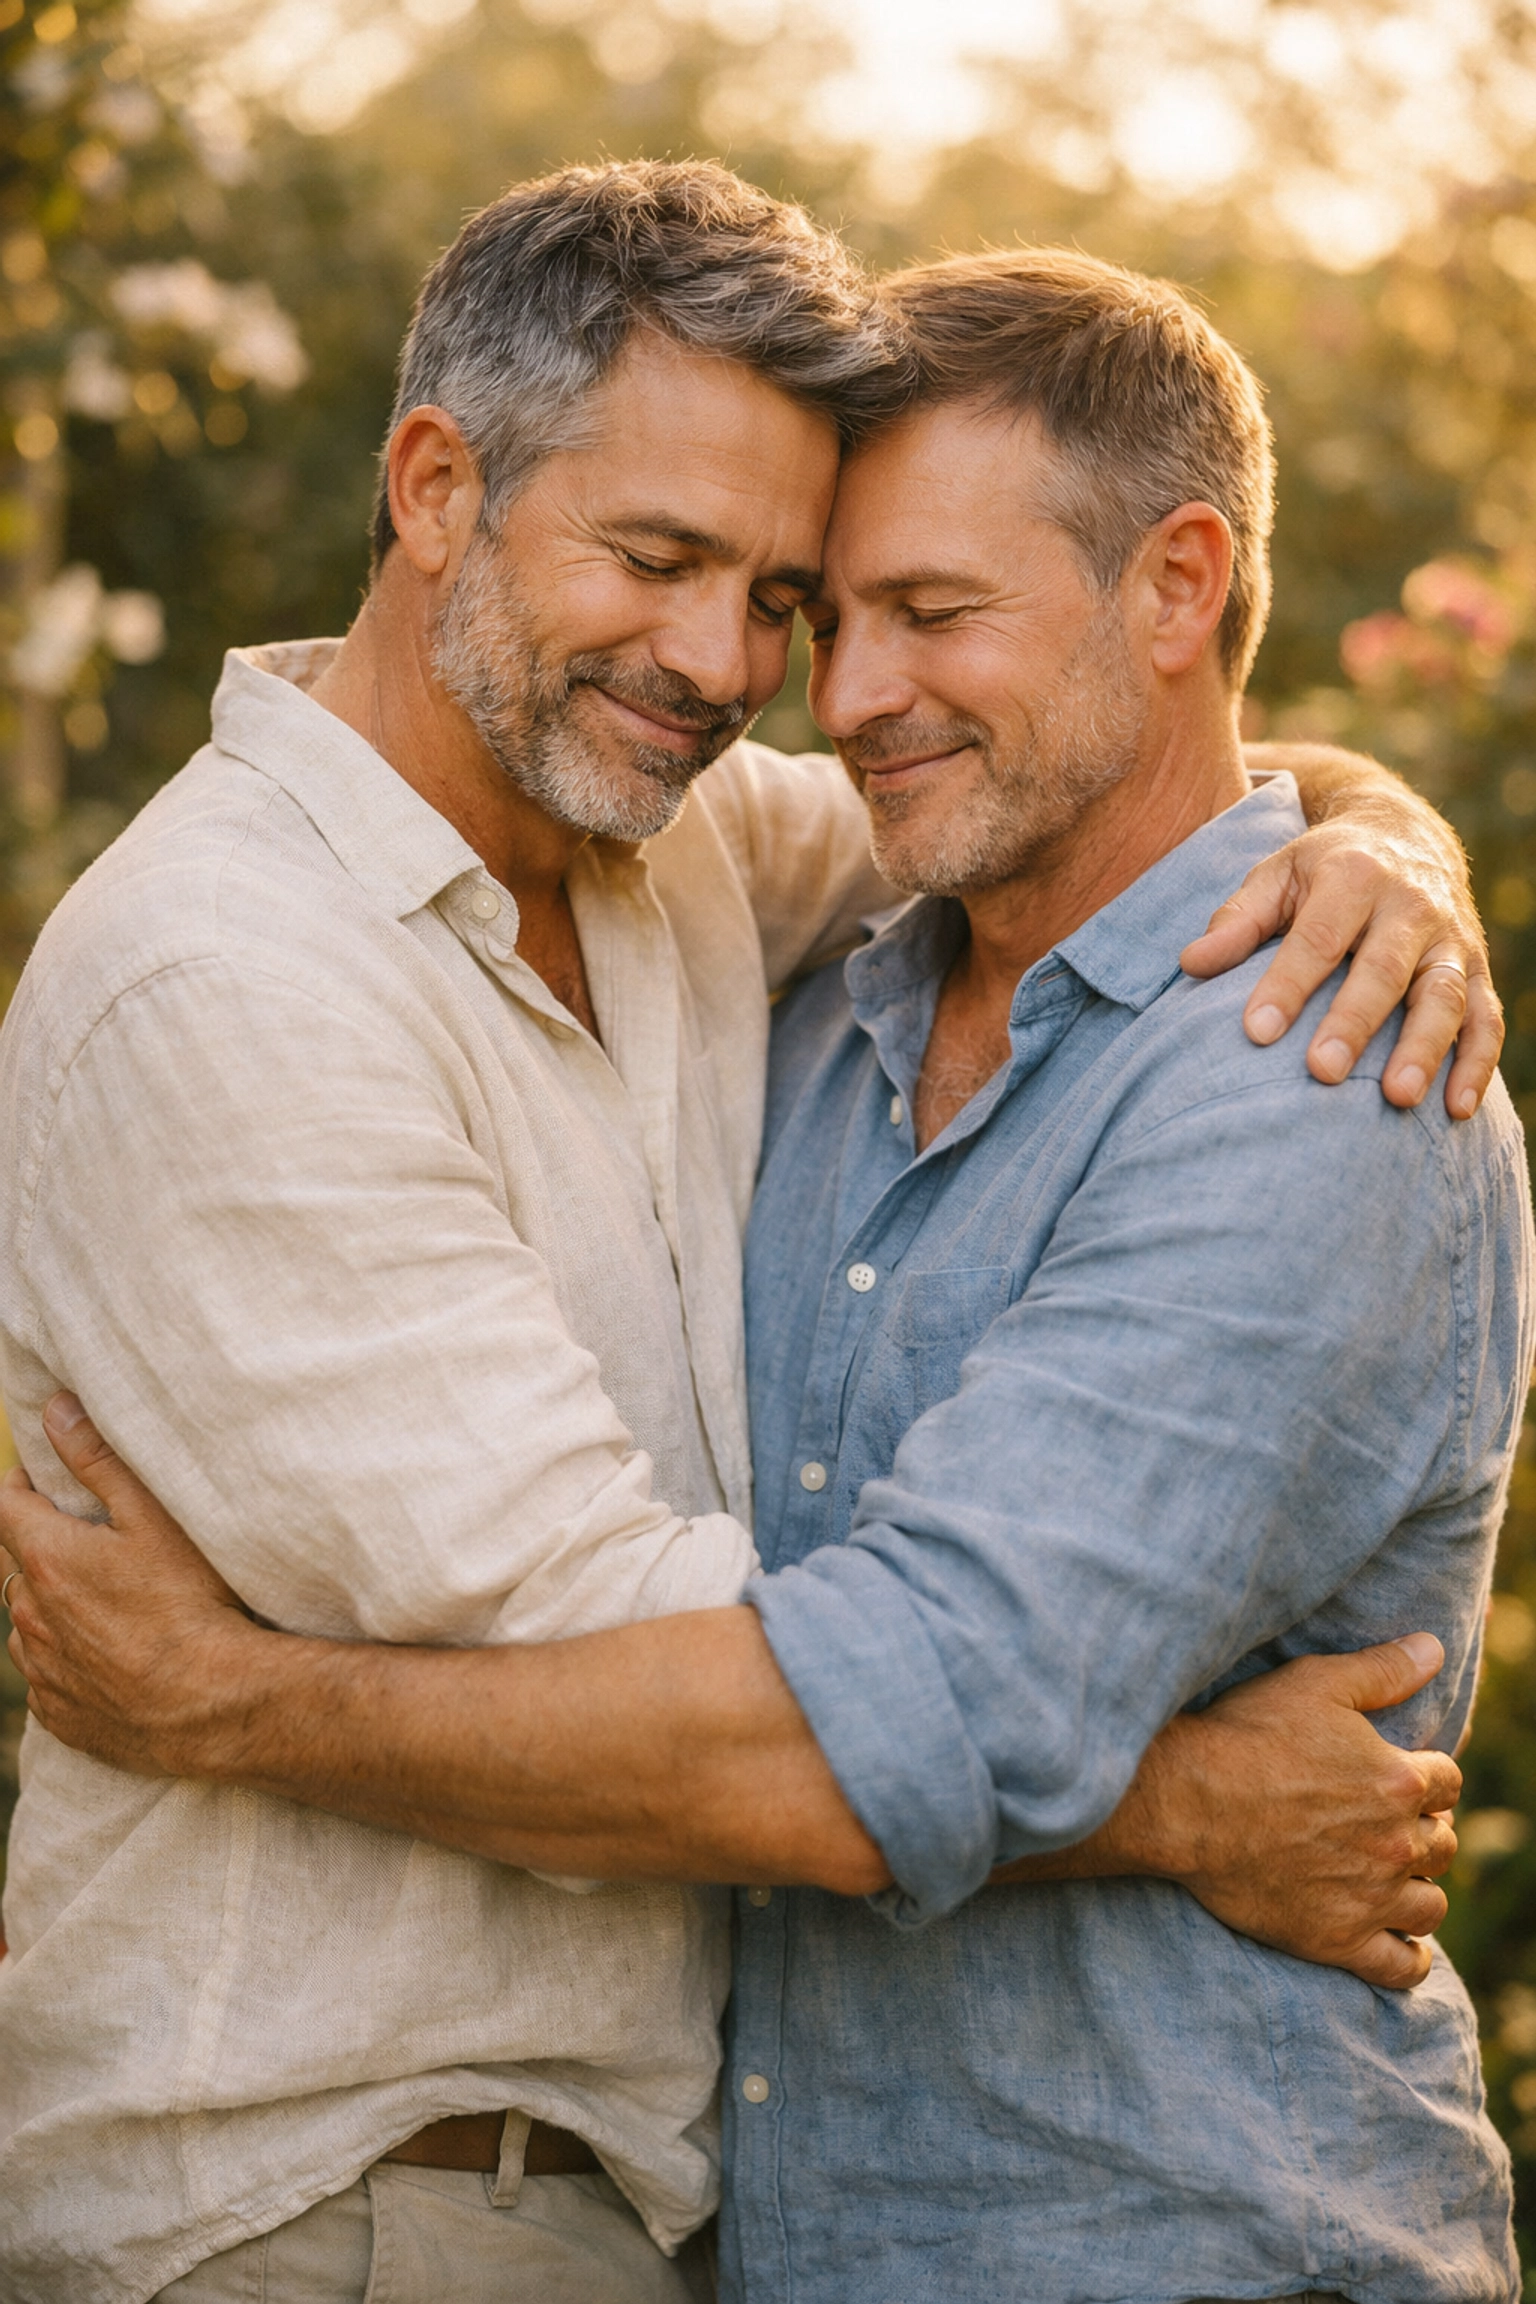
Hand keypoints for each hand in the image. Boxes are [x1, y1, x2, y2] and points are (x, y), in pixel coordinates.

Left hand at [1, 1393, 257, 1775]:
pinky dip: (63, 1657)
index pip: (3, 1508)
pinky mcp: (60, 1715)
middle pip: (12, 1565)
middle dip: (35, 1544)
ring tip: (98, 1599)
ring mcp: (42, 1669)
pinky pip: (45, 1676)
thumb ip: (97, 1461)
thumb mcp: (152, 1517)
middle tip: (81, 1535)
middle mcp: (30, 1614)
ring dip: (47, 1604)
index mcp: (46, 1558)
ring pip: (26, 1623)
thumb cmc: (190, 1603)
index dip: (17, 1486)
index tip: (37, 1478)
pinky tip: (104, 1654)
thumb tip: (54, 1410)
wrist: (213, 1704)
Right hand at [1143, 1637, 1459, 1988]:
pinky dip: (1409, 1957)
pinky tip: (1396, 1940)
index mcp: (1399, 1780)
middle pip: (1442, 1843)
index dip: (1426, 1775)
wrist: (1186, 1800)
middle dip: (1422, 1830)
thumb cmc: (1246, 1734)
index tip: (1400, 1776)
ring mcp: (1369, 1897)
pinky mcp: (1337, 1940)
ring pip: (1430, 1905)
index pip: (1447, 1781)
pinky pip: (1401, 1966)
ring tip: (1390, 1876)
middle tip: (1385, 1823)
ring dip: (1418, 1888)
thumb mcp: (1314, 1683)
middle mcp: (1395, 1842)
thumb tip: (1433, 1649)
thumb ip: (1382, 1670)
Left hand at [1183, 745, 1499, 1119]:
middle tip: (1322, 1073)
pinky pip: (1486, 1019)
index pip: (1317, 937)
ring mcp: (1450, 939)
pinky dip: (1476, 1064)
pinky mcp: (1477, 968)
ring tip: (1397, 1099)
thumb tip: (1191, 964)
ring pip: (1444, 996)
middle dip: (1353, 1023)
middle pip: (1383, 970)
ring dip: (1424, 1049)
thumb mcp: (1277, 875)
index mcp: (1353, 876)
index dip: (1288, 984)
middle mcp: (1410, 904)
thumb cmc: (1324, 869)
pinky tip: (1455, 1109)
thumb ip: (1238, 921)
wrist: (1406, 834)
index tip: (1256, 1032)